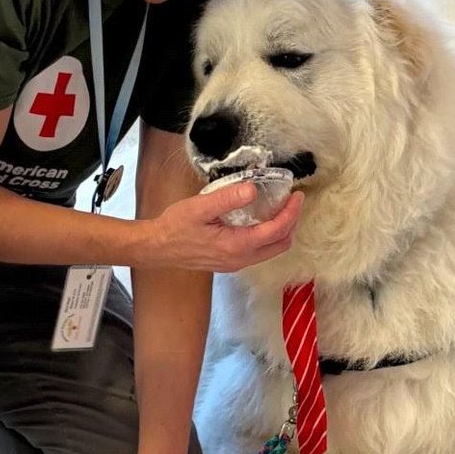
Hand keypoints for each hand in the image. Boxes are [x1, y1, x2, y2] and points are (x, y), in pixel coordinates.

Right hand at [146, 183, 303, 272]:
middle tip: (292, 201)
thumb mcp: (200, 207)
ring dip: (280, 231)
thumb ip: (227, 199)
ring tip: (280, 208)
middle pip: (280, 245)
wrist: (157, 249)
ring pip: (270, 250)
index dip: (291, 212)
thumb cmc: (175, 227)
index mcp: (236, 245)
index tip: (297, 195)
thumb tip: (253, 190)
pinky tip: (260, 220)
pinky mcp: (229, 262)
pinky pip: (258, 252)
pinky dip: (267, 236)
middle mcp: (240, 259)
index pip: (276, 231)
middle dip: (291, 223)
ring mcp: (235, 263)